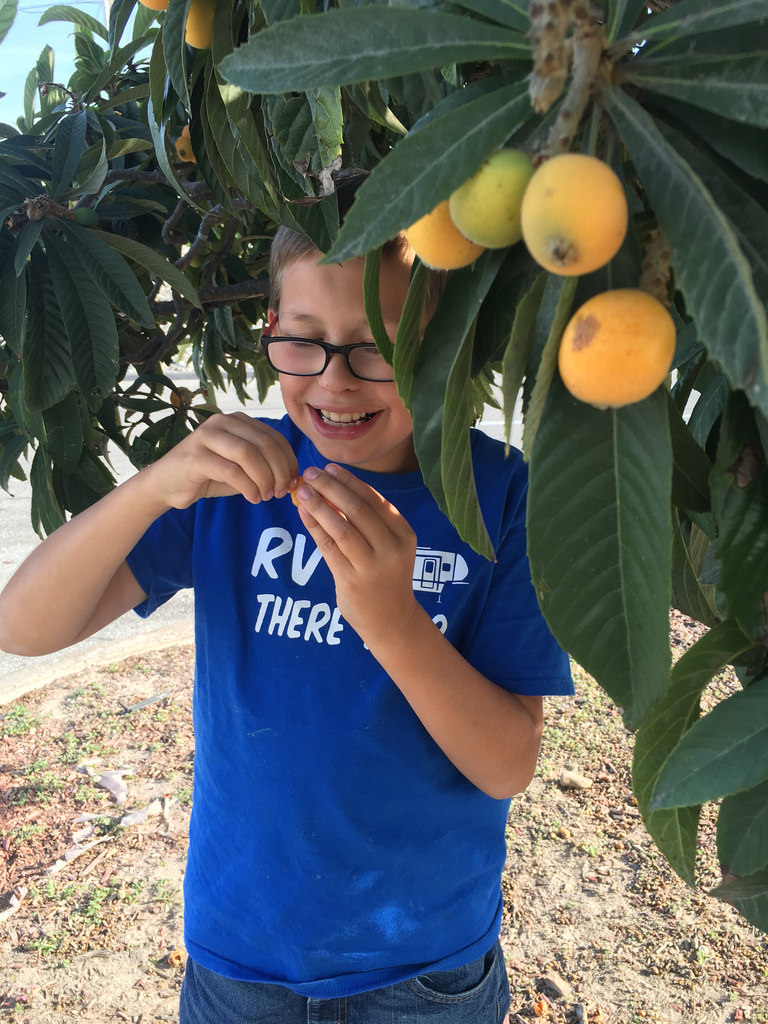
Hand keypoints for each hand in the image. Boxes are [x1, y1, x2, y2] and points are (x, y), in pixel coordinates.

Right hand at [146, 413, 298, 509]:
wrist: (166, 484)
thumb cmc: (208, 476)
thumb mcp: (242, 468)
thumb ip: (264, 467)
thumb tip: (293, 478)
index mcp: (237, 421)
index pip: (274, 436)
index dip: (288, 460)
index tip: (292, 482)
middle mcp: (222, 422)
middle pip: (264, 443)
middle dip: (279, 471)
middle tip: (281, 491)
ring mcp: (206, 436)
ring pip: (249, 454)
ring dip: (264, 479)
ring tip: (265, 495)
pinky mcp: (194, 456)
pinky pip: (231, 470)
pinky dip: (248, 486)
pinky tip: (252, 498)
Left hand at [293, 464, 418, 645]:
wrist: (391, 620)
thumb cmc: (386, 576)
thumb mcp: (390, 546)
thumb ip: (369, 521)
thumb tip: (334, 487)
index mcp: (404, 533)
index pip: (374, 499)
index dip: (350, 481)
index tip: (331, 467)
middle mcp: (391, 548)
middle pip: (357, 509)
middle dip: (331, 487)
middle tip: (311, 473)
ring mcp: (371, 565)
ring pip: (341, 527)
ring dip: (319, 505)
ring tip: (301, 490)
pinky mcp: (351, 579)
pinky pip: (328, 546)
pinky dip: (314, 526)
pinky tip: (303, 513)